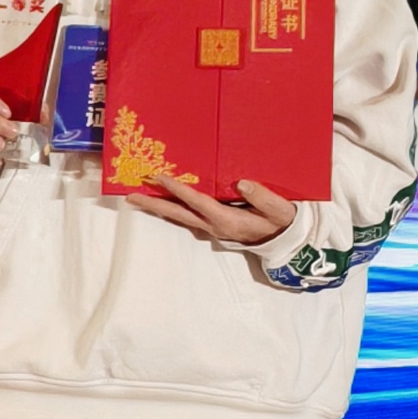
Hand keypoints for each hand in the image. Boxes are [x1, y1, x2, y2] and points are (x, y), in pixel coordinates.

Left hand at [143, 175, 296, 250]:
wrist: (287, 241)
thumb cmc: (282, 222)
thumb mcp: (278, 210)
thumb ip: (262, 196)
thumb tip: (241, 182)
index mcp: (228, 220)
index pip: (197, 202)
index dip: (178, 190)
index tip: (159, 177)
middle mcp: (215, 226)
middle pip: (179, 215)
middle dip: (154, 205)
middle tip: (130, 197)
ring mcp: (213, 228)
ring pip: (181, 217)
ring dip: (159, 207)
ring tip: (139, 198)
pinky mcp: (215, 225)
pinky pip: (188, 216)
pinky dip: (173, 208)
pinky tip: (164, 202)